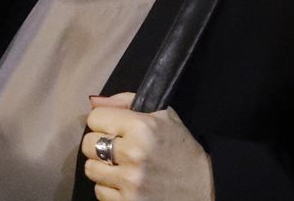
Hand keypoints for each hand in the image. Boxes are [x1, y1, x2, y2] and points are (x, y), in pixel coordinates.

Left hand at [82, 92, 213, 200]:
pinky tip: (126, 184)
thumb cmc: (181, 150)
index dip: (104, 122)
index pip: (95, 117)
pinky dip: (110, 188)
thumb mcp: (163, 117)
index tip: (115, 129)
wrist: (206, 188)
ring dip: (103, 168)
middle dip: (99, 144)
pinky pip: (100, 192)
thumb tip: (92, 101)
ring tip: (122, 167)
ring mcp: (130, 182)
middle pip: (87, 144)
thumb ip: (126, 102)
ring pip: (91, 169)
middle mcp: (133, 154)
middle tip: (117, 149)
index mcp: (142, 127)